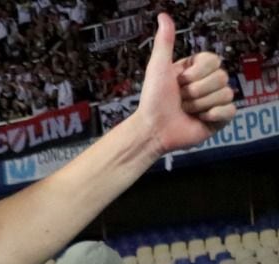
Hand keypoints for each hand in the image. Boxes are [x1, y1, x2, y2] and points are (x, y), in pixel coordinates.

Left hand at [134, 14, 234, 155]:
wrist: (152, 129)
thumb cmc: (152, 99)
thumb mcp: (158, 67)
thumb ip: (165, 42)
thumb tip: (163, 16)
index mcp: (197, 70)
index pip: (214, 60)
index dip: (196, 73)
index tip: (179, 81)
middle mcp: (208, 84)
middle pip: (221, 77)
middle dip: (195, 90)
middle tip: (180, 99)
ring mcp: (215, 101)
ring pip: (225, 93)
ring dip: (200, 104)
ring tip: (186, 110)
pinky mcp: (219, 119)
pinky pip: (230, 110)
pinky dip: (213, 115)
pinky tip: (199, 119)